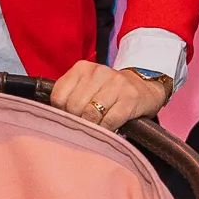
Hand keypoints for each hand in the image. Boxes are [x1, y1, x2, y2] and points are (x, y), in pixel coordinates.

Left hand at [50, 61, 172, 130]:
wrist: (144, 86)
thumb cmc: (109, 91)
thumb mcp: (87, 85)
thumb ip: (71, 96)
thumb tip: (54, 118)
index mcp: (82, 68)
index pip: (58, 96)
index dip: (61, 112)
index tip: (70, 117)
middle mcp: (98, 72)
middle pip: (73, 107)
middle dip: (77, 121)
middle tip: (84, 125)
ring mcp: (115, 84)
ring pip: (90, 115)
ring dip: (92, 127)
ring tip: (96, 128)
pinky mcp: (129, 99)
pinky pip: (109, 122)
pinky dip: (106, 130)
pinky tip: (108, 130)